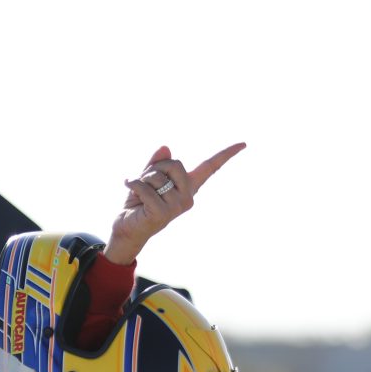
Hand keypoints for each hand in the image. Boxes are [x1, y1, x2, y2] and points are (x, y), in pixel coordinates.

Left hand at [106, 142, 243, 265]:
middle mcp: (188, 197)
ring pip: (156, 176)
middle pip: (175, 164)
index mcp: (188, 187)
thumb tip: (166, 147)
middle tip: (144, 182)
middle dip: (154, 168)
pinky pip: (145, 188)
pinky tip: (129, 191)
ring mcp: (177, 207)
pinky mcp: (163, 213)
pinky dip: (132, 185)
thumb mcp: (147, 178)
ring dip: (141, 180)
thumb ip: (157, 163)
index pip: (211, 167)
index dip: (227, 154)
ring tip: (138, 194)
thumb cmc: (138, 203)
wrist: (127, 228)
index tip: (243, 144)